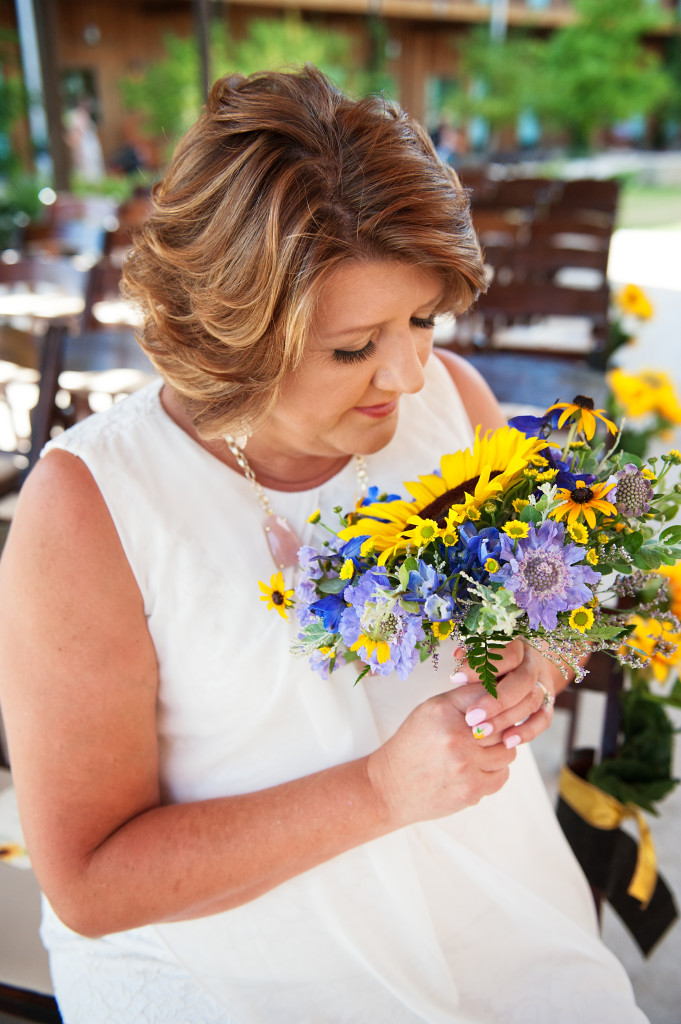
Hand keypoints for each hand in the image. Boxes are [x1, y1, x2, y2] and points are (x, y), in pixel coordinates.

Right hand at [366, 688, 516, 827]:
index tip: (494, 709)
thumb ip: (463, 700)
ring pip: (507, 751)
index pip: (488, 696)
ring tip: (480, 752)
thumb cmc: (412, 746)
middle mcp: (455, 736)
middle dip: (498, 728)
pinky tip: (477, 769)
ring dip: (498, 751)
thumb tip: (502, 692)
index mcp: (443, 711)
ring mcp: (465, 765)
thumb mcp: (429, 711)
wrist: (390, 787)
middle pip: (502, 724)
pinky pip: (502, 775)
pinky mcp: (472, 789)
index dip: (495, 703)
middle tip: (486, 733)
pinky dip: (495, 772)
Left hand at [448, 639, 559, 750]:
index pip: (506, 653)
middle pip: (522, 680)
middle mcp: (533, 664)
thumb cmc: (494, 660)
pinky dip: (526, 732)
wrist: (522, 668)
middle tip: (471, 717)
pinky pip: (543, 719)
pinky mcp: (548, 704)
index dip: (482, 665)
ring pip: (532, 701)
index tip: (456, 678)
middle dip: (495, 701)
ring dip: (506, 718)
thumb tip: (458, 655)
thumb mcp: (483, 652)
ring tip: (481, 732)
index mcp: (518, 645)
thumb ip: (472, 655)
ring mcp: (543, 684)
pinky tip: (506, 742)